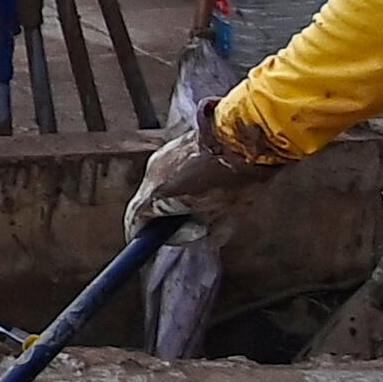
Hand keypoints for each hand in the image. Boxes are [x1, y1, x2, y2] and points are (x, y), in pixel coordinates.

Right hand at [126, 121, 277, 243]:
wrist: (247, 138)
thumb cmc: (237, 180)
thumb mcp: (224, 217)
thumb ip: (202, 231)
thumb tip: (191, 233)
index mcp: (158, 194)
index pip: (135, 219)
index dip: (139, 234)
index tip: (145, 243)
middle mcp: (151, 174)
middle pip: (145, 202)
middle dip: (159, 217)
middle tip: (179, 227)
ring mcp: (160, 157)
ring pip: (156, 186)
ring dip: (169, 198)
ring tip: (196, 204)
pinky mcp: (172, 145)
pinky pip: (167, 171)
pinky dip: (176, 182)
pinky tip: (200, 183)